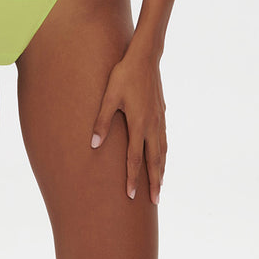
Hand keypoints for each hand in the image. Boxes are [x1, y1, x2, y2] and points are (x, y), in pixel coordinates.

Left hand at [90, 51, 166, 204]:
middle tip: (155, 201)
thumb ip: (102, 120)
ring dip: (161, 170)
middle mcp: (151, 126)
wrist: (145, 58)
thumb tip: (94, 144)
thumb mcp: (109, 96)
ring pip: (162, 151)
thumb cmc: (124, 75)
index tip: (131, 195)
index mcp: (138, 124)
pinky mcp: (161, 112)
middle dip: (154, 182)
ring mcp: (159, 119)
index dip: (133, 178)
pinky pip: (164, 139)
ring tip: (160, 185)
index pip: (135, 159)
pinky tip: (162, 156)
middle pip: (154, 161)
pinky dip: (164, 153)